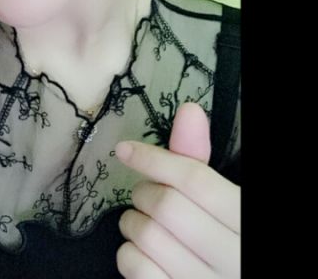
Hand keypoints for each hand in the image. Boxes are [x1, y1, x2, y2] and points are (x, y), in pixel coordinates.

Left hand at [114, 102, 239, 277]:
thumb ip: (199, 160)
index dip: (154, 159)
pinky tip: (143, 252)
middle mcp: (235, 257)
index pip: (196, 180)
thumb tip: (189, 109)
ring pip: (147, 235)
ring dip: (132, 222)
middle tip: (146, 196)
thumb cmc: (223, 239)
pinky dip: (128, 253)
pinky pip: (136, 267)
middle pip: (166, 206)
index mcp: (247, 219)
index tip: (125, 149)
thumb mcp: (222, 201)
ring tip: (144, 223)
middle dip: (144, 193)